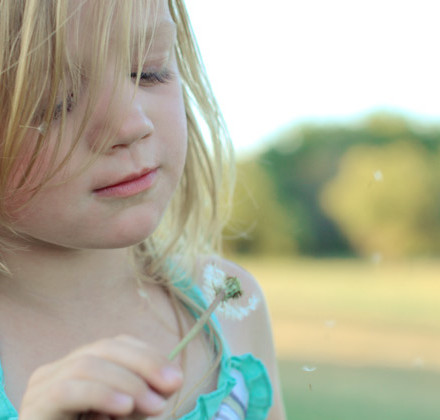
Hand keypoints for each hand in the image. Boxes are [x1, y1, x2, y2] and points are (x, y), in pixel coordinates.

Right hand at [18, 335, 182, 419]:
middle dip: (144, 364)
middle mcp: (59, 368)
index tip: (176, 377)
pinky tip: (124, 408)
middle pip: (105, 348)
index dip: (149, 355)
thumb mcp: (128, 413)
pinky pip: (68, 389)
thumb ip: (147, 394)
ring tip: (154, 406)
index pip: (117, 344)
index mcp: (80, 365)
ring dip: (128, 382)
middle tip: (172, 386)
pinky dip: (102, 394)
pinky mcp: (36, 405)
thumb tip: (174, 376)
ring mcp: (43, 384)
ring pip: (88, 364)